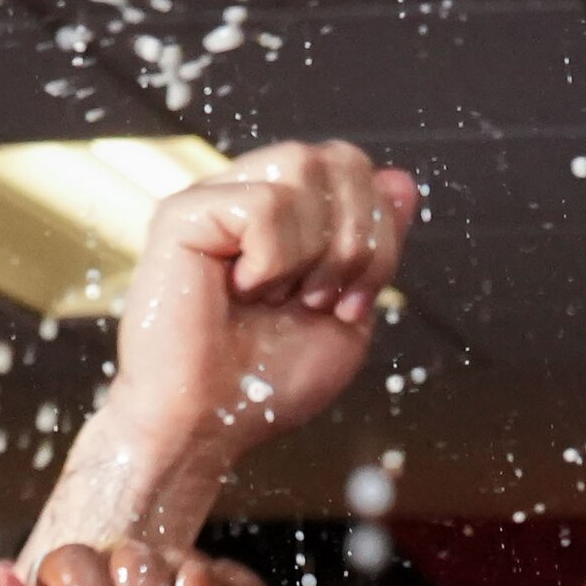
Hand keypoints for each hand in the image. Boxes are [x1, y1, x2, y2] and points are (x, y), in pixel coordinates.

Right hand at [98, 141, 417, 493]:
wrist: (204, 426)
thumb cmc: (264, 385)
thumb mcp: (349, 315)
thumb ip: (377, 249)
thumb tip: (402, 182)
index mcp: (286, 218)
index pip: (356, 172)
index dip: (377, 235)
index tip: (351, 305)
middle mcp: (249, 197)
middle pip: (339, 159)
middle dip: (356, 241)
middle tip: (320, 302)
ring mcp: (214, 200)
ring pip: (302, 168)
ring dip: (313, 251)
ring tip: (280, 299)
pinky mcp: (182, 214)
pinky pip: (263, 203)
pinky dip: (272, 260)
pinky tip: (242, 292)